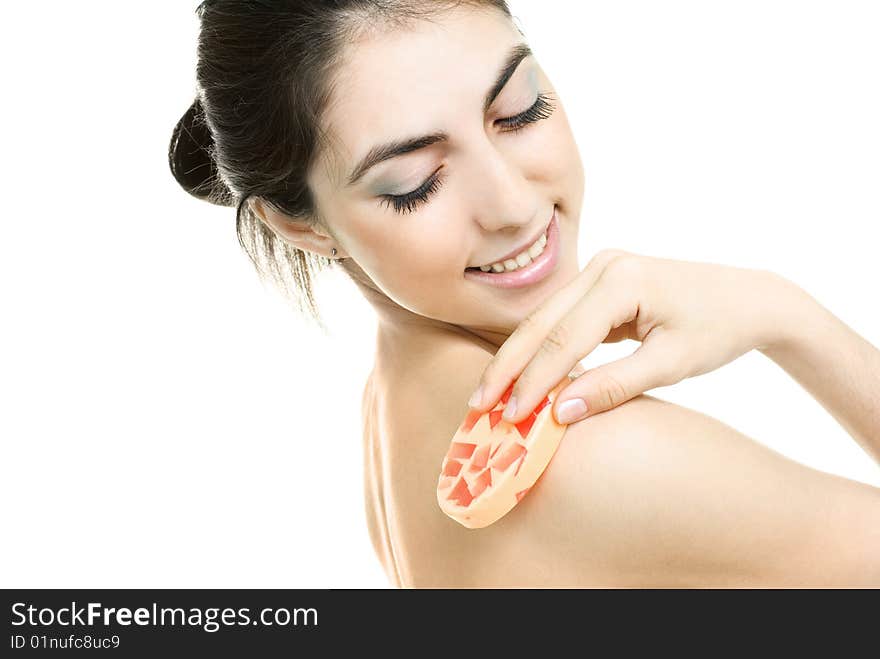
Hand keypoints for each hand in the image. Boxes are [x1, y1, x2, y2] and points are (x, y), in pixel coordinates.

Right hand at [467, 249, 795, 424]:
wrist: (749, 299)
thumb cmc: (717, 330)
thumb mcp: (671, 364)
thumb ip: (614, 386)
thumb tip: (559, 414)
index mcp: (623, 279)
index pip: (565, 338)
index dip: (534, 381)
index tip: (509, 418)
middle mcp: (604, 265)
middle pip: (542, 323)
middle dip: (508, 367)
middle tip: (476, 406)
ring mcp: (599, 269)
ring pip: (544, 320)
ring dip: (518, 359)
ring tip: (488, 396)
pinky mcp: (600, 283)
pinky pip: (560, 318)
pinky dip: (540, 349)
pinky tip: (520, 376)